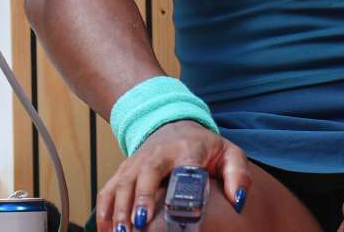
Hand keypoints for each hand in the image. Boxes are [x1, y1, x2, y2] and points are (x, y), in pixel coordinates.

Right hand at [96, 120, 251, 231]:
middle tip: (138, 224)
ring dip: (119, 208)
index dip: (178, 185)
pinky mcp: (124, 169)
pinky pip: (109, 188)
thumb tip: (239, 200)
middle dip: (140, 199)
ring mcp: (138, 161)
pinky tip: (106, 229)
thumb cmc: (204, 146)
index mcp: (188, 149)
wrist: (173, 123)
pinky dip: (105, 209)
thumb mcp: (228, 153)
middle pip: (146, 173)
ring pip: (123, 182)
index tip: (175, 206)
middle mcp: (159, 154)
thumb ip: (238, 174)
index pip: (184, 166)